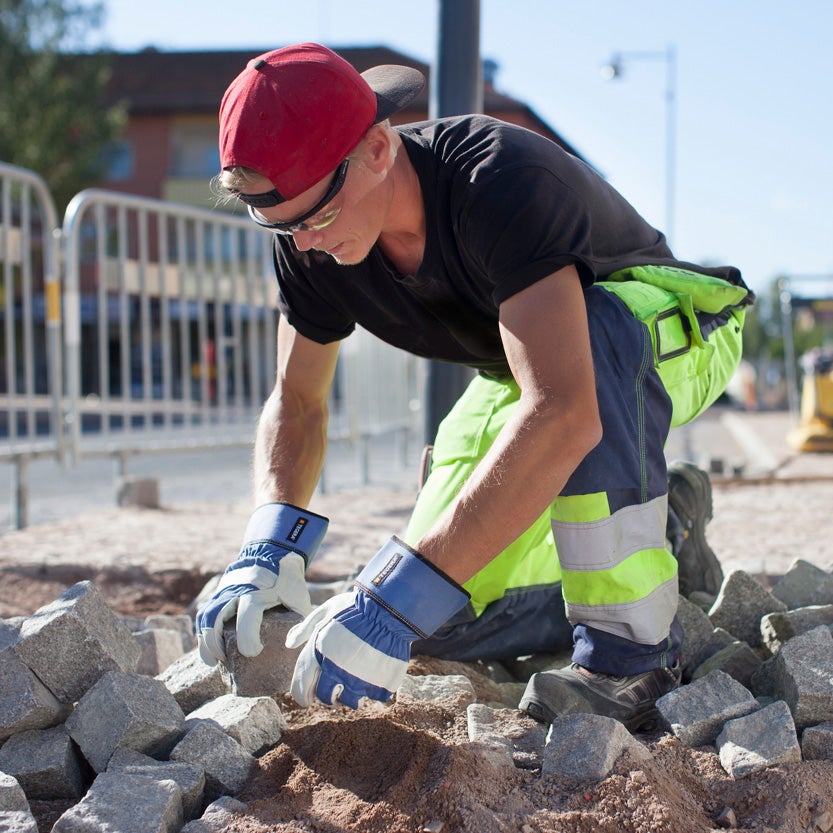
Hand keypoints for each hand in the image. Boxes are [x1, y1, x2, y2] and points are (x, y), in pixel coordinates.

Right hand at [196, 502, 327, 665]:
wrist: (272, 553)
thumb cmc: (287, 581)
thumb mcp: (299, 597)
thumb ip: (299, 621)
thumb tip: (290, 646)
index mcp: (258, 593)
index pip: (247, 617)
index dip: (248, 639)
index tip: (254, 652)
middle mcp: (237, 592)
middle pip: (216, 619)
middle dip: (216, 644)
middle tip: (223, 662)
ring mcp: (225, 592)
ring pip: (206, 617)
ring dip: (205, 640)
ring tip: (212, 660)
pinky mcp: (219, 593)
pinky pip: (204, 613)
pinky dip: (203, 631)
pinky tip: (208, 648)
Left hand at [286, 536, 469, 707]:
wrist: (390, 607)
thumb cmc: (355, 607)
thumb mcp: (326, 611)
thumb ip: (306, 628)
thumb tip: (288, 643)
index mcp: (319, 655)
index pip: (301, 688)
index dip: (302, 695)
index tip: (306, 698)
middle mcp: (336, 672)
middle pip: (326, 698)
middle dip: (328, 695)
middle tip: (335, 687)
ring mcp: (359, 681)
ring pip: (350, 701)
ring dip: (352, 692)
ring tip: (358, 676)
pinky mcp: (380, 686)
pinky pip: (374, 696)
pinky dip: (375, 687)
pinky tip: (377, 671)